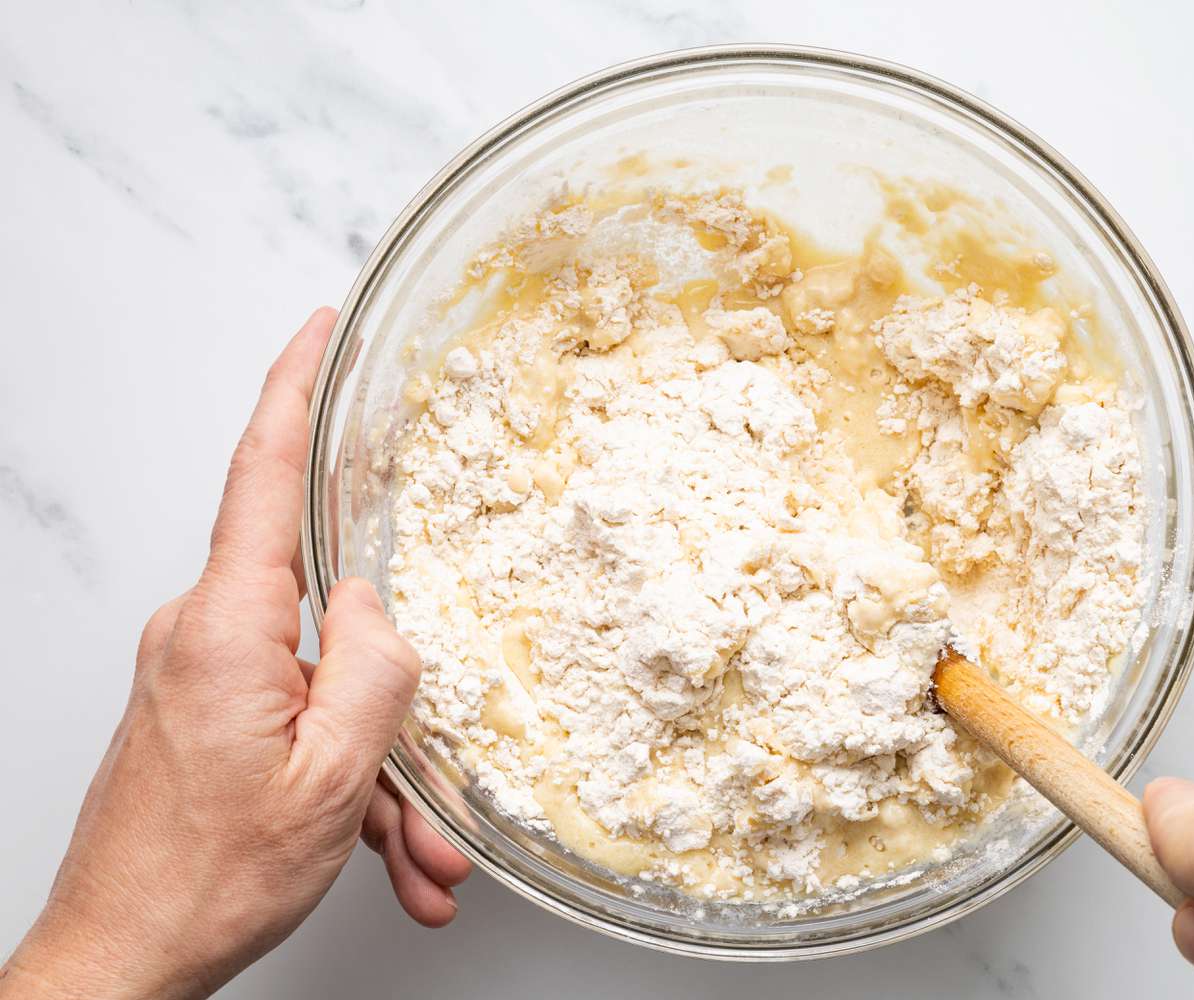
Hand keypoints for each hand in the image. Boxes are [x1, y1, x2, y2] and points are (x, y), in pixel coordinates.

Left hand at [0, 309, 469, 999]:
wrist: (119, 962)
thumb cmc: (206, 878)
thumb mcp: (333, 778)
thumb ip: (374, 666)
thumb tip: (377, 602)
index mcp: (227, 629)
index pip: (260, 475)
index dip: (293, 391)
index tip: (318, 331)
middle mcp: (201, 636)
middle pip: (326, 617)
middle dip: (392, 703)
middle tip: (427, 792)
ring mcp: (198, 675)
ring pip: (322, 688)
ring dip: (375, 773)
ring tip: (405, 851)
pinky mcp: (200, 712)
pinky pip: (295, 724)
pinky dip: (343, 788)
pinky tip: (377, 855)